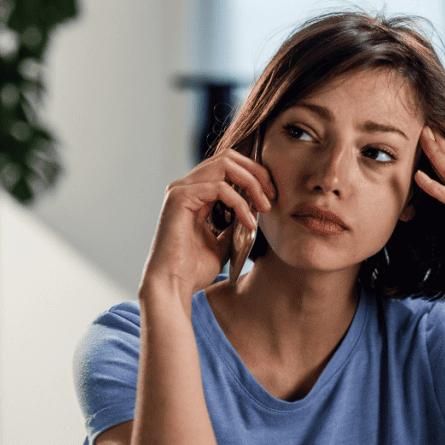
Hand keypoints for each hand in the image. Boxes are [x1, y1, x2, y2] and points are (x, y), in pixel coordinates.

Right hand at [140, 149, 275, 299]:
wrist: (173, 286)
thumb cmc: (193, 270)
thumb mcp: (224, 242)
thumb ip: (235, 223)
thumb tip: (254, 210)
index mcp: (194, 194)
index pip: (228, 166)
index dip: (254, 175)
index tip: (271, 196)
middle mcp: (185, 186)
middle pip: (228, 157)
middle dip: (256, 172)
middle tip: (272, 196)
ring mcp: (180, 189)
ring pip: (225, 165)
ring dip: (252, 184)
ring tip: (264, 207)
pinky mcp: (180, 197)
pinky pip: (220, 187)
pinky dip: (240, 203)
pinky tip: (249, 223)